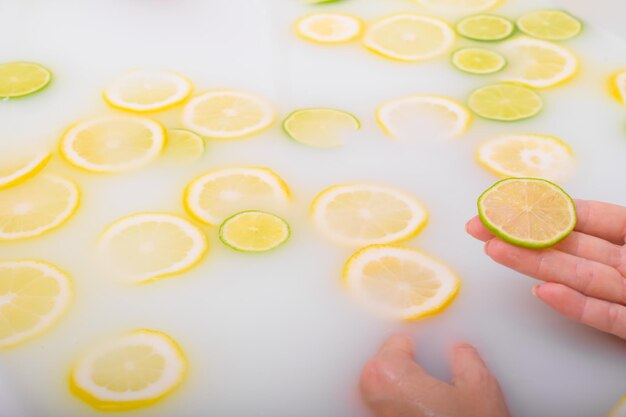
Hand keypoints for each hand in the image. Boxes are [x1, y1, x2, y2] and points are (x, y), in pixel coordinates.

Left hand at [360, 334, 510, 416]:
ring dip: (396, 392)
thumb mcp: (479, 388)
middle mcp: (372, 396)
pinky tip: (418, 416)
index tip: (422, 351)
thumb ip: (465, 359)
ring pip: (378, 394)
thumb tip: (460, 353)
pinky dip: (397, 411)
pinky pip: (382, 414)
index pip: (393, 343)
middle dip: (402, 368)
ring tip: (424, 401)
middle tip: (426, 375)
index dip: (413, 347)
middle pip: (380, 368)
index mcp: (389, 373)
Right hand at [467, 199, 625, 338]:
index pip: (585, 217)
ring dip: (535, 267)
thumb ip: (606, 220)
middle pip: (570, 248)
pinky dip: (574, 306)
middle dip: (524, 238)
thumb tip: (567, 206)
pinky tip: (543, 293)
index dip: (544, 209)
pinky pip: (604, 317)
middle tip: (484, 230)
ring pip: (579, 279)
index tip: (507, 206)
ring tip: (496, 252)